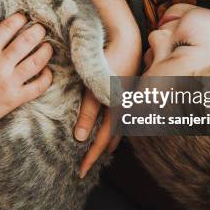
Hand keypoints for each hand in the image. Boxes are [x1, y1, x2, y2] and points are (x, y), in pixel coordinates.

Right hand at [0, 13, 52, 144]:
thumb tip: (8, 36)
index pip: (7, 28)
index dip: (19, 19)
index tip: (25, 17)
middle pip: (26, 41)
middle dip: (38, 31)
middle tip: (41, 28)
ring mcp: (8, 83)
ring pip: (36, 61)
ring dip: (46, 51)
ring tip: (48, 47)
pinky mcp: (15, 99)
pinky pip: (38, 86)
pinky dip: (46, 76)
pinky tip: (46, 71)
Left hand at [75, 41, 140, 177]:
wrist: (126, 37)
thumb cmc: (108, 58)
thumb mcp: (93, 85)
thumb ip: (89, 111)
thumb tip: (81, 139)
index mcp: (118, 110)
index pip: (101, 141)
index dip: (90, 157)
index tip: (80, 172)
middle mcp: (126, 108)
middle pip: (111, 137)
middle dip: (99, 152)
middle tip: (87, 165)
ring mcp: (129, 99)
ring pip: (118, 127)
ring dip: (108, 140)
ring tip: (101, 150)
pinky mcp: (127, 90)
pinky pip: (121, 115)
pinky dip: (114, 126)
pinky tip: (112, 124)